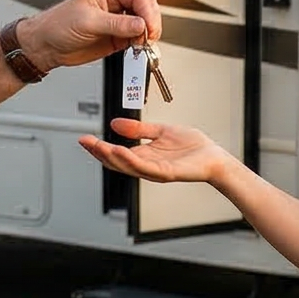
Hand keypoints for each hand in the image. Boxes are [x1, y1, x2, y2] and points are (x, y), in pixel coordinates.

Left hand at [19, 0, 161, 68]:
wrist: (46, 46)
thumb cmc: (57, 25)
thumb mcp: (88, 21)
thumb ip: (117, 24)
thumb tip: (140, 24)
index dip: (147, 11)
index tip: (149, 27)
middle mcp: (116, 4)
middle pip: (146, 8)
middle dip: (151, 22)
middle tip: (149, 37)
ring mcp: (118, 21)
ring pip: (144, 25)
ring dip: (147, 36)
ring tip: (142, 46)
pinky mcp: (118, 38)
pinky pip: (137, 40)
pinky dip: (141, 46)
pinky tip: (137, 51)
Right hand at [77, 118, 237, 185]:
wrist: (214, 157)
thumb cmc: (192, 147)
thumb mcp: (161, 131)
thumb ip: (138, 130)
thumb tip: (115, 124)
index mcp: (144, 155)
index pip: (115, 153)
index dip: (99, 147)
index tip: (84, 138)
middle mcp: (146, 165)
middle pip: (116, 162)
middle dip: (98, 152)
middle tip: (84, 141)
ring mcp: (155, 171)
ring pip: (127, 166)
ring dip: (110, 157)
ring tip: (98, 147)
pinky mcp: (165, 174)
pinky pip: (144, 167)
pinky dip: (130, 160)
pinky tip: (119, 150)